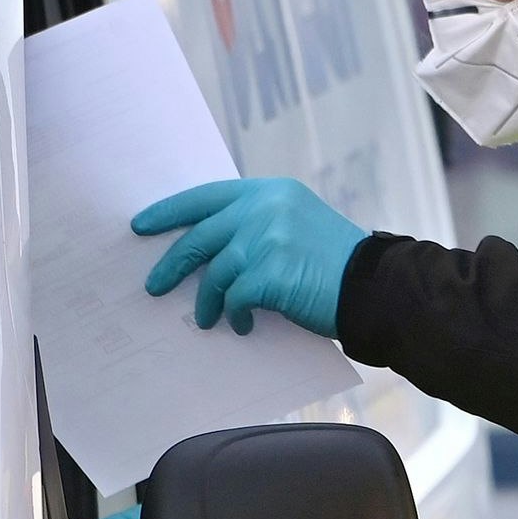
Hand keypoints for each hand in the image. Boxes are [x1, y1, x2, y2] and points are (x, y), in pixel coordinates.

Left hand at [134, 178, 368, 338]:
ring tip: (208, 319)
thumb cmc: (335, 264)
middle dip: (173, 264)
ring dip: (208, 301)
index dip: (169, 212)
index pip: (206, 196)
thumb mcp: (296, 225)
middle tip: (155, 286)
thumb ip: (257, 225)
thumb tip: (207, 250)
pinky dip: (234, 316)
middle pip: (201, 236)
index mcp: (270, 191)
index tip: (141, 226)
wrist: (376, 287)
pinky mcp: (272, 272)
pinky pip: (235, 299)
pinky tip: (243, 326)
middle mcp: (266, 209)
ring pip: (216, 273)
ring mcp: (268, 239)